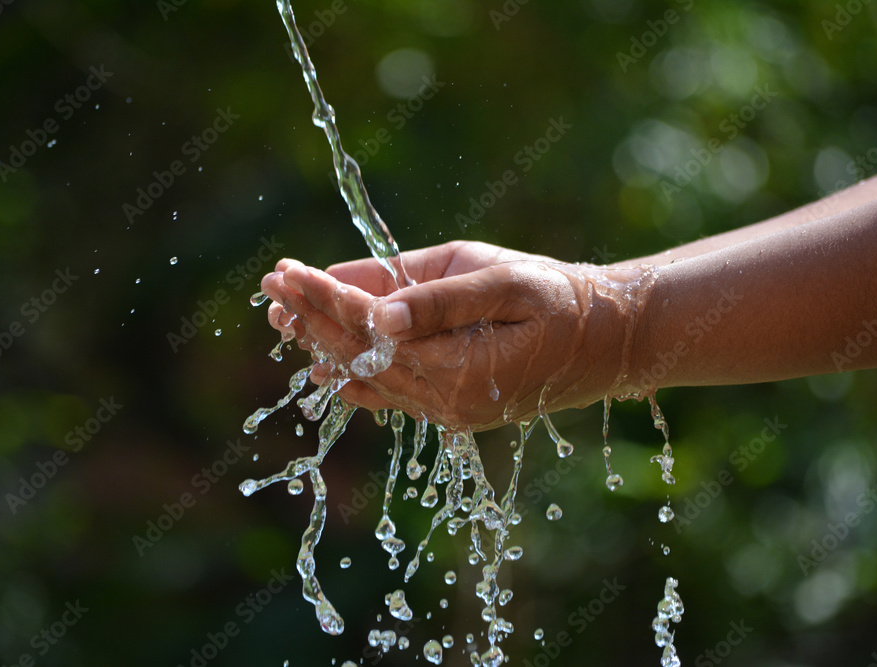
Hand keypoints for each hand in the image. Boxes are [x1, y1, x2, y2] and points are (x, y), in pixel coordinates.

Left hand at [262, 241, 654, 429]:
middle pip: (358, 354)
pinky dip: (354, 376)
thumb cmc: (560, 299)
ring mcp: (446, 409)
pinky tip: (323, 367)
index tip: (285, 269)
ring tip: (283, 316)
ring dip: (324, 344)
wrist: (606, 342)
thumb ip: (439, 300)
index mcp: (454, 364)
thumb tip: (375, 314)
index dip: (323, 296)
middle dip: (312, 316)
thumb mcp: (506, 284)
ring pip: (368, 374)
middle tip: (270, 285)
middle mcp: (443, 397)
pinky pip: (391, 394)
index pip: (368, 328)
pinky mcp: (453, 408)